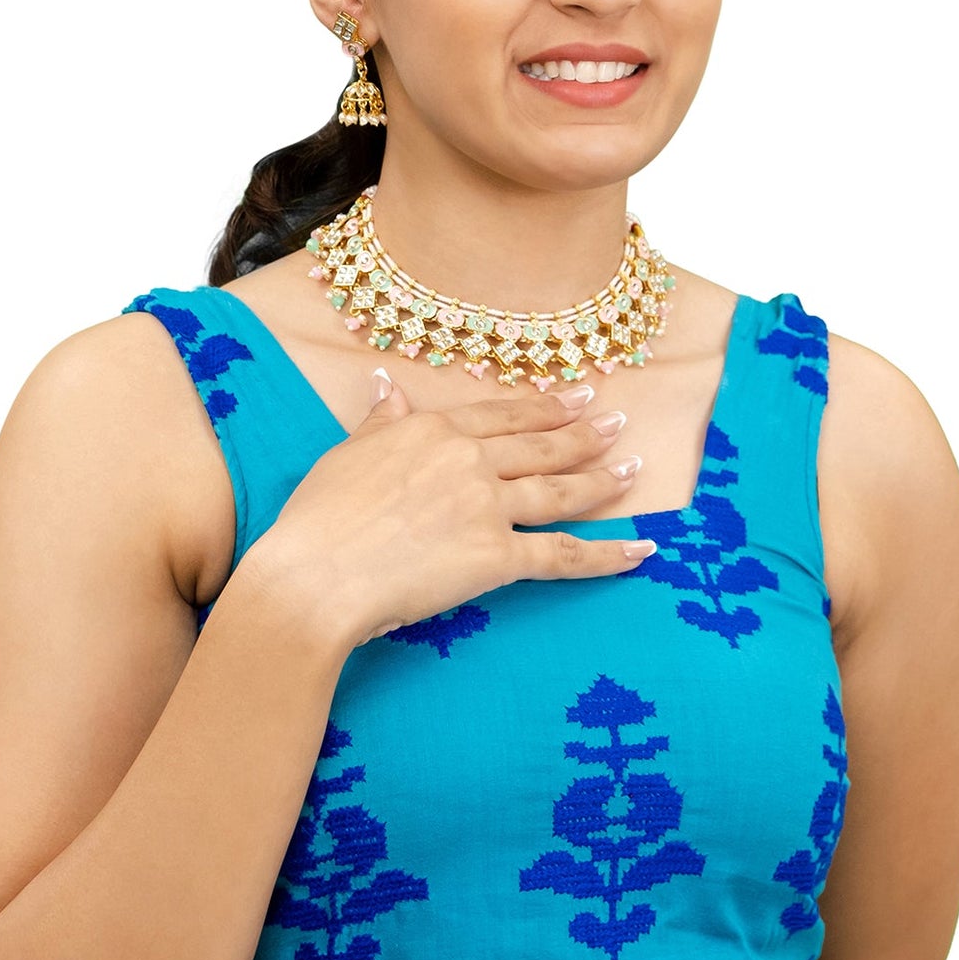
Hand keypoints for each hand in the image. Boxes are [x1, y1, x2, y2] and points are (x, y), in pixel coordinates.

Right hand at [247, 368, 653, 650]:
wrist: (316, 575)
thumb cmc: (320, 517)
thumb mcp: (348, 453)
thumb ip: (380, 421)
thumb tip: (386, 384)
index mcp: (435, 431)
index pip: (503, 415)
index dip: (543, 406)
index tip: (574, 395)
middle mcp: (471, 461)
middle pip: (541, 446)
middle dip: (584, 433)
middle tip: (618, 422)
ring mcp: (489, 508)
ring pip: (560, 491)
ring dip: (602, 480)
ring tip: (633, 467)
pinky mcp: (498, 559)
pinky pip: (564, 556)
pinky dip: (609, 554)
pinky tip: (642, 550)